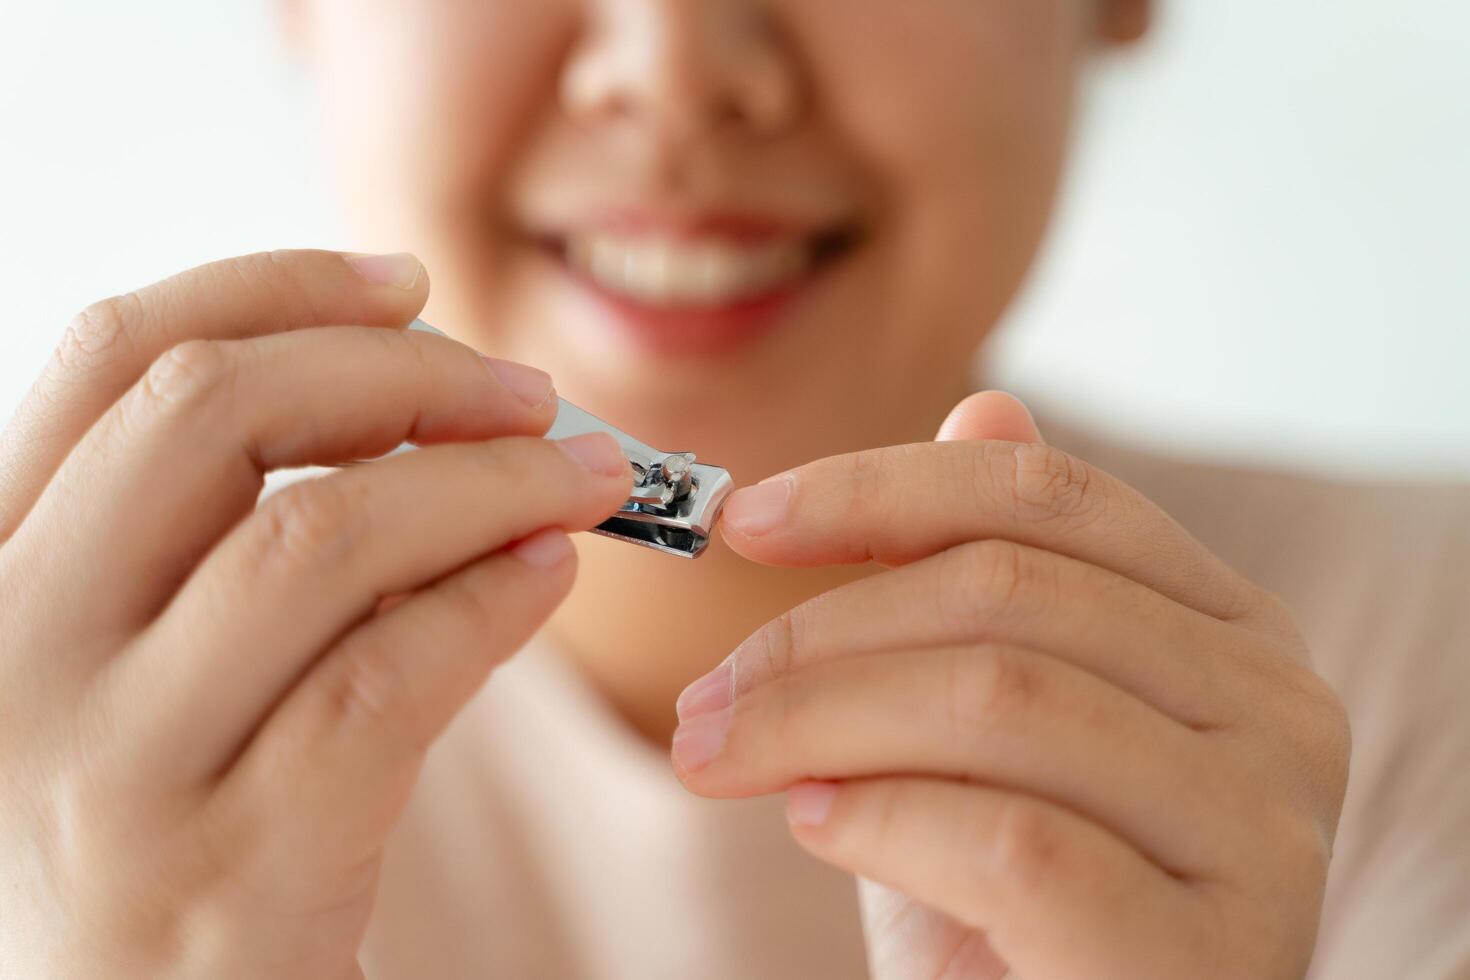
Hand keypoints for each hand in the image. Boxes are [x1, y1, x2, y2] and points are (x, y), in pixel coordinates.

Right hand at [0, 250, 631, 977]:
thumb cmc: (166, 842)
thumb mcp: (147, 669)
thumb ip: (226, 545)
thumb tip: (418, 409)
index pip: (113, 357)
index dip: (274, 288)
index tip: (406, 284)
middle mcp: (12, 661)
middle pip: (211, 411)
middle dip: (401, 371)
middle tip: (526, 392)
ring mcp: (111, 774)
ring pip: (317, 532)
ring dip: (485, 480)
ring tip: (583, 478)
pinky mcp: (231, 874)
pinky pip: (388, 678)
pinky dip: (494, 598)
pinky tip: (550, 573)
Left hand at [673, 392, 1349, 979]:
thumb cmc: (1015, 911)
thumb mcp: (990, 734)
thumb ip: (1005, 582)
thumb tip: (985, 403)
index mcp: (1230, 633)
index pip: (1048, 497)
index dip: (879, 487)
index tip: (745, 520)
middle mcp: (1279, 712)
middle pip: (1008, 591)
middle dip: (817, 634)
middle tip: (702, 701)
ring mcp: (1265, 833)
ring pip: (997, 697)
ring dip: (815, 722)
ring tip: (719, 758)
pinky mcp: (1211, 954)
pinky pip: (1011, 839)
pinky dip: (881, 819)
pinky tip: (816, 828)